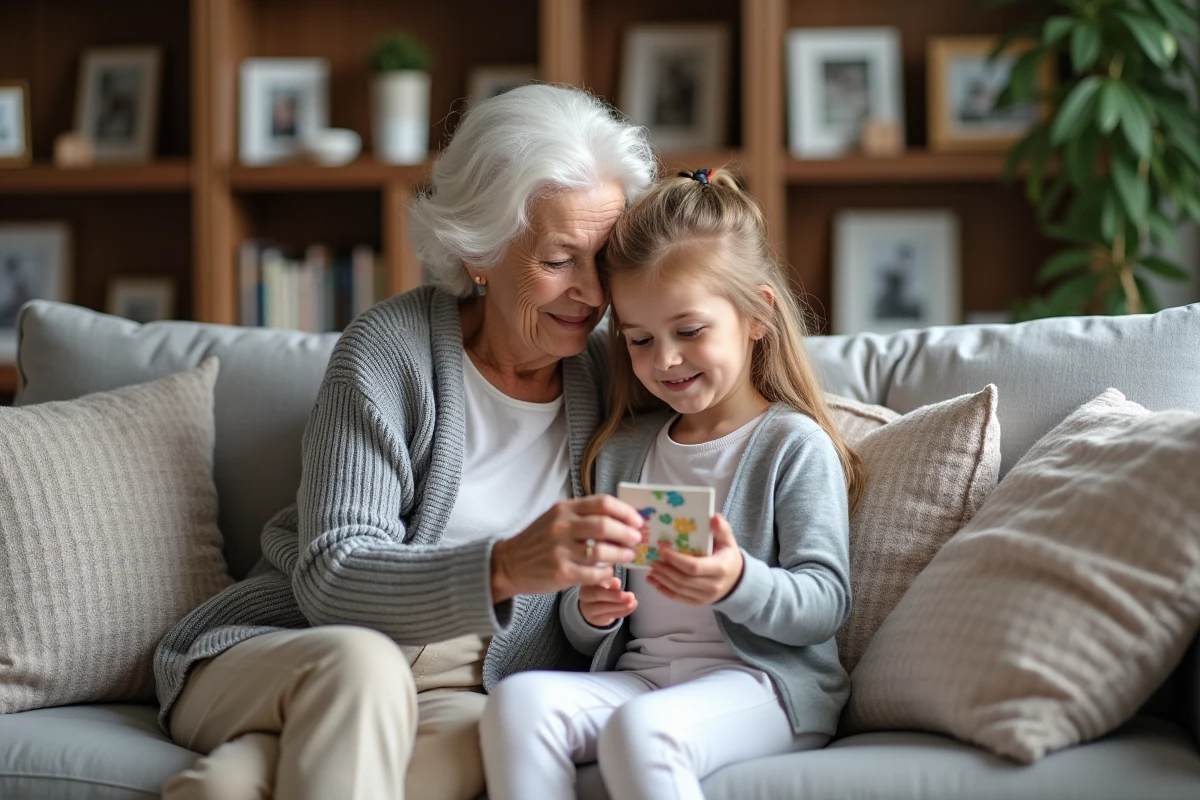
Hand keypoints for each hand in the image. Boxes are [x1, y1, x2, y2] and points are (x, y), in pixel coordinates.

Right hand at [491, 495, 642, 602]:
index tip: (637, 521)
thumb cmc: (538, 541)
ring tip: (628, 556)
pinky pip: (594, 572)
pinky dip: (607, 572)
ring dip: (622, 554)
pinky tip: (610, 571)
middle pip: (606, 525)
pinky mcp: (561, 572)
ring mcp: (561, 550)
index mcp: (564, 509)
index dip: (625, 512)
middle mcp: (562, 526)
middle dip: (628, 533)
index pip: (603, 503)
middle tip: (637, 539)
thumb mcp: (556, 518)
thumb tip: (620, 518)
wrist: (509, 564)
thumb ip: (583, 515)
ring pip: (603, 551)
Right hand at [579, 570, 637, 627]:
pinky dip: (622, 612)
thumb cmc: (602, 591)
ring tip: (632, 602)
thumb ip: (611, 582)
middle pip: (596, 595)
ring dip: (619, 605)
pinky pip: (609, 615)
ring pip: (603, 607)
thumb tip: (616, 582)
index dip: (606, 581)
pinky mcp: (595, 619)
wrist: (592, 608)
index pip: (594, 580)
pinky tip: (630, 607)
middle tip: (630, 596)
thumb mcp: (606, 583)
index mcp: (587, 581)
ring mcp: (588, 608)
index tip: (618, 582)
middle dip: (615, 595)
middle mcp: (585, 594)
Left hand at [647, 514, 743, 605]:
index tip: (663, 551)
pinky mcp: (698, 602)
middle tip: (653, 560)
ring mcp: (706, 596)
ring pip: (679, 590)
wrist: (736, 580)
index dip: (676, 560)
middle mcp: (713, 585)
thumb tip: (714, 517)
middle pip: (684, 580)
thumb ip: (722, 529)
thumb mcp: (728, 541)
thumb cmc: (728, 557)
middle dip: (666, 570)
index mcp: (720, 568)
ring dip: (662, 580)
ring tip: (651, 569)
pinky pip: (679, 598)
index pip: (694, 567)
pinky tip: (654, 582)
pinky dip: (664, 590)